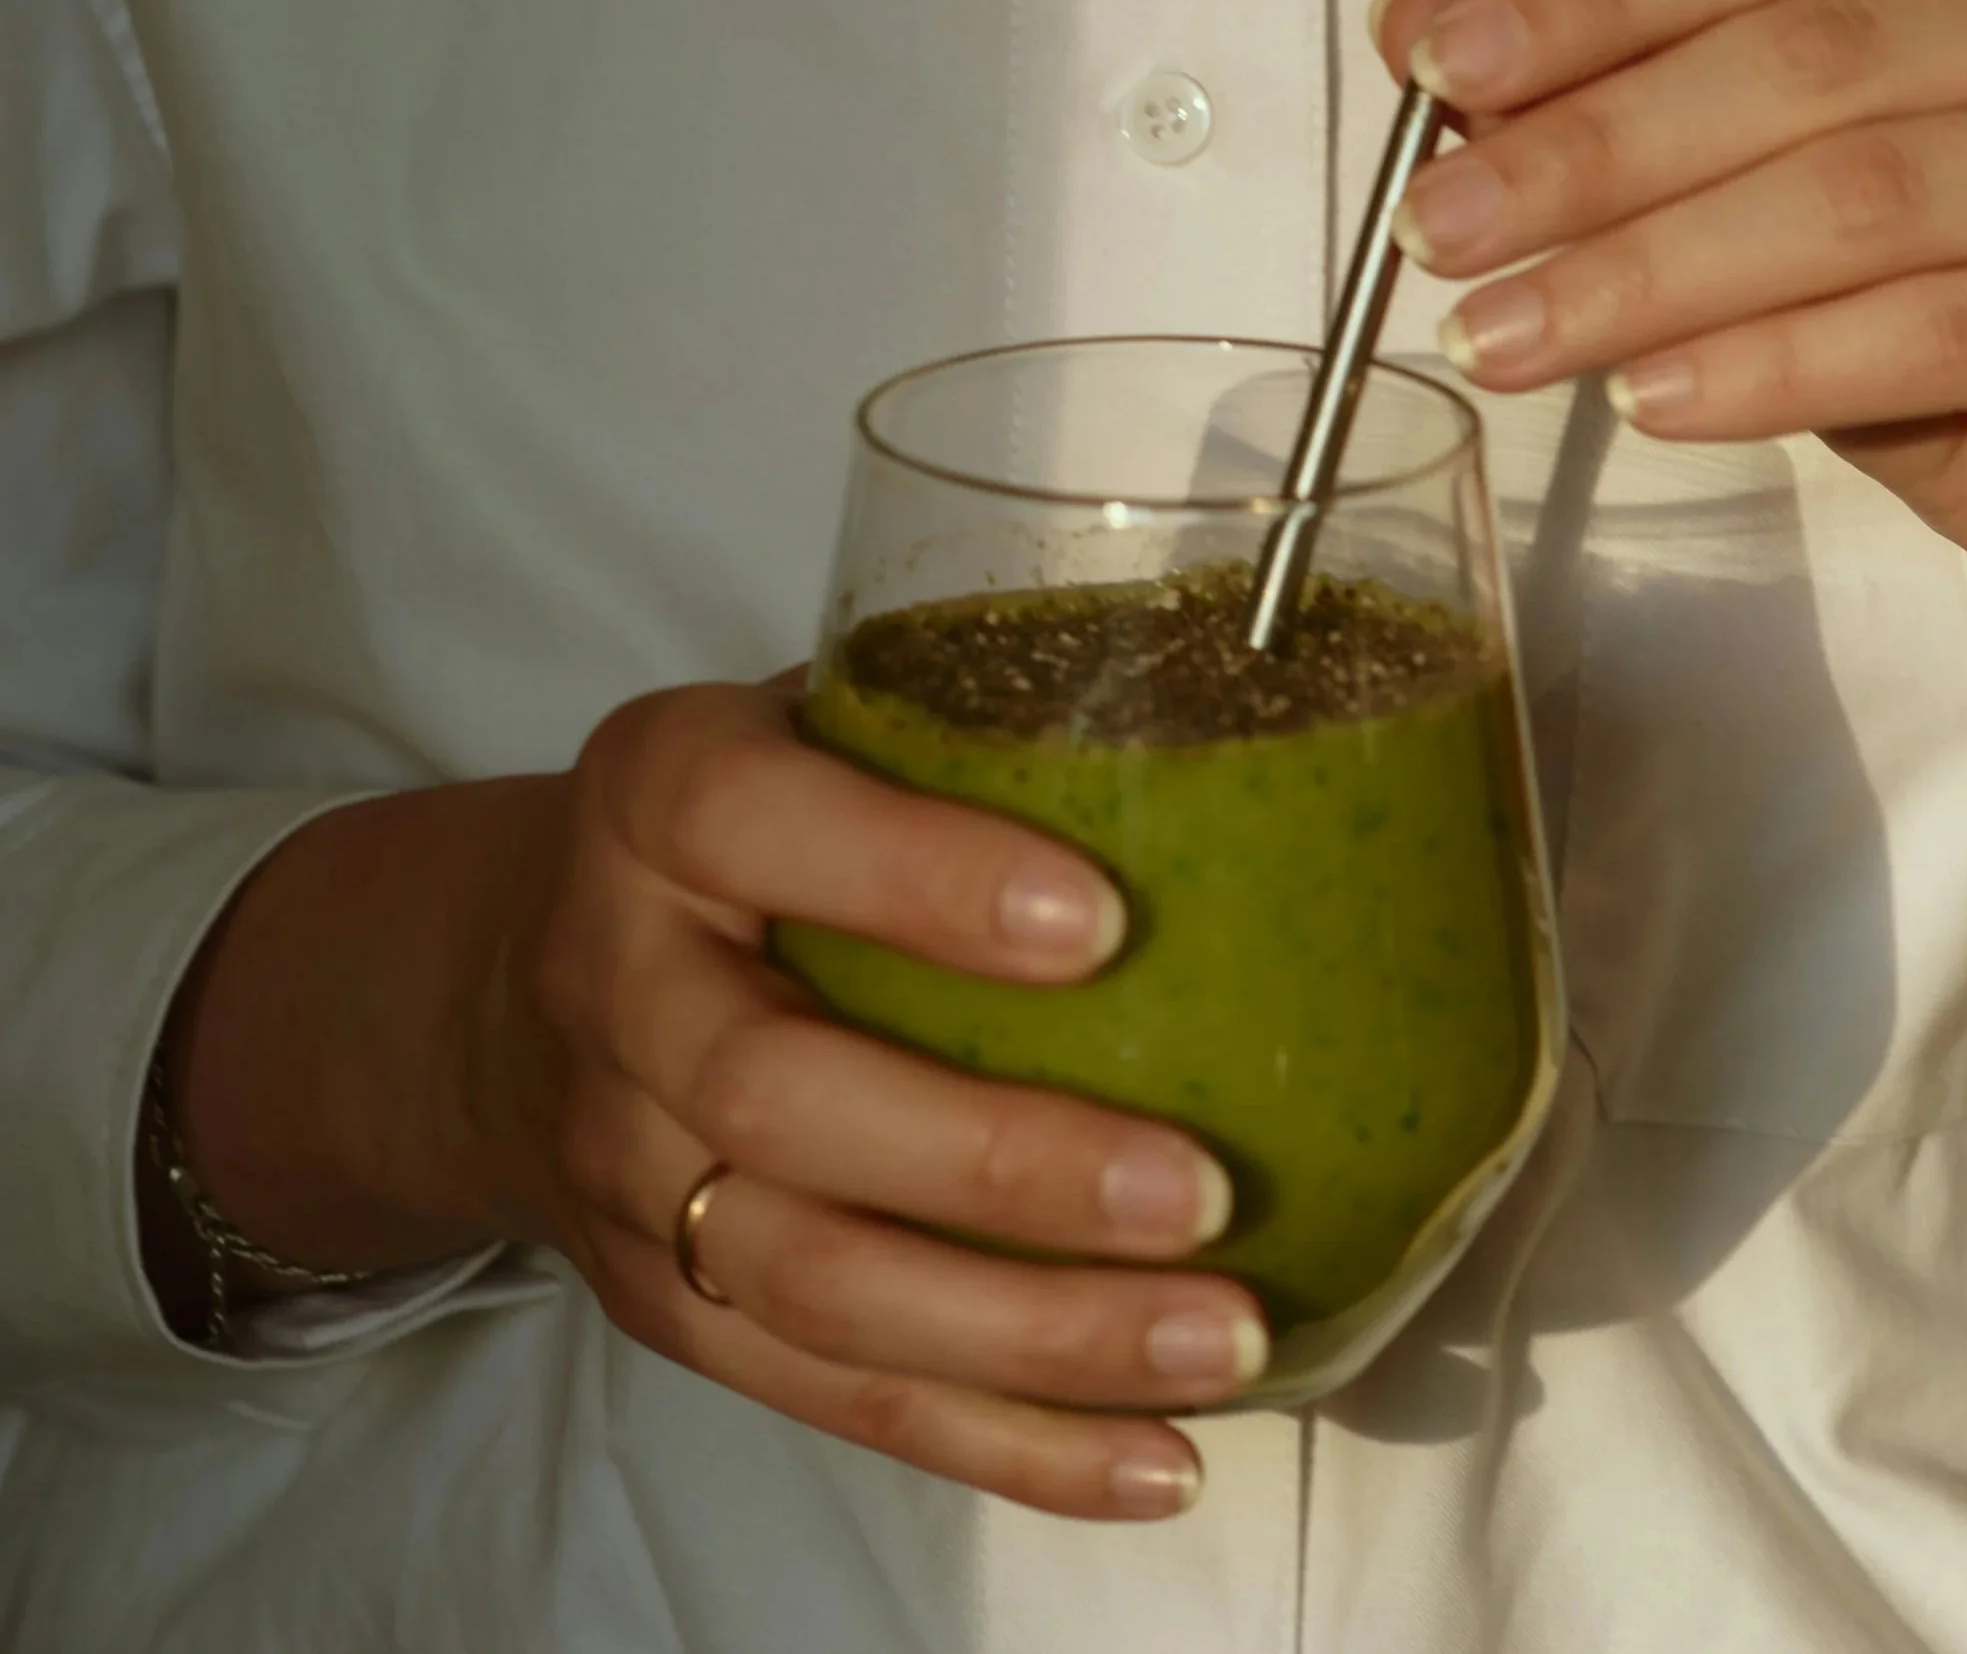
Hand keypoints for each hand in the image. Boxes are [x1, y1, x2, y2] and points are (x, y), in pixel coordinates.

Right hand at [163, 681, 1261, 1521]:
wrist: (508, 986)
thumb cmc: (746, 827)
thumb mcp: (809, 718)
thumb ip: (962, 723)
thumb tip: (1246, 721)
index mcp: (660, 798)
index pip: (757, 824)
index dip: (919, 878)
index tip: (1100, 923)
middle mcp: (619, 982)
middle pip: (781, 1101)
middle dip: (998, 1163)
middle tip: (1200, 1190)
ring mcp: (628, 1168)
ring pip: (812, 1283)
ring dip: (1028, 1336)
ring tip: (1220, 1341)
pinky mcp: (669, 1306)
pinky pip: (832, 1396)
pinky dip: (1000, 1443)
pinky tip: (1153, 1460)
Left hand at [1373, 0, 1966, 828]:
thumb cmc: (1937, 301)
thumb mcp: (1760, 178)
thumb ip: (1609, 83)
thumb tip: (1411, 19)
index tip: (1438, 69)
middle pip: (1807, 58)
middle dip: (1593, 149)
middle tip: (1437, 232)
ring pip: (1859, 198)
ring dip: (1646, 273)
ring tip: (1500, 337)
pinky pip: (1934, 332)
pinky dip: (1767, 368)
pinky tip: (1647, 402)